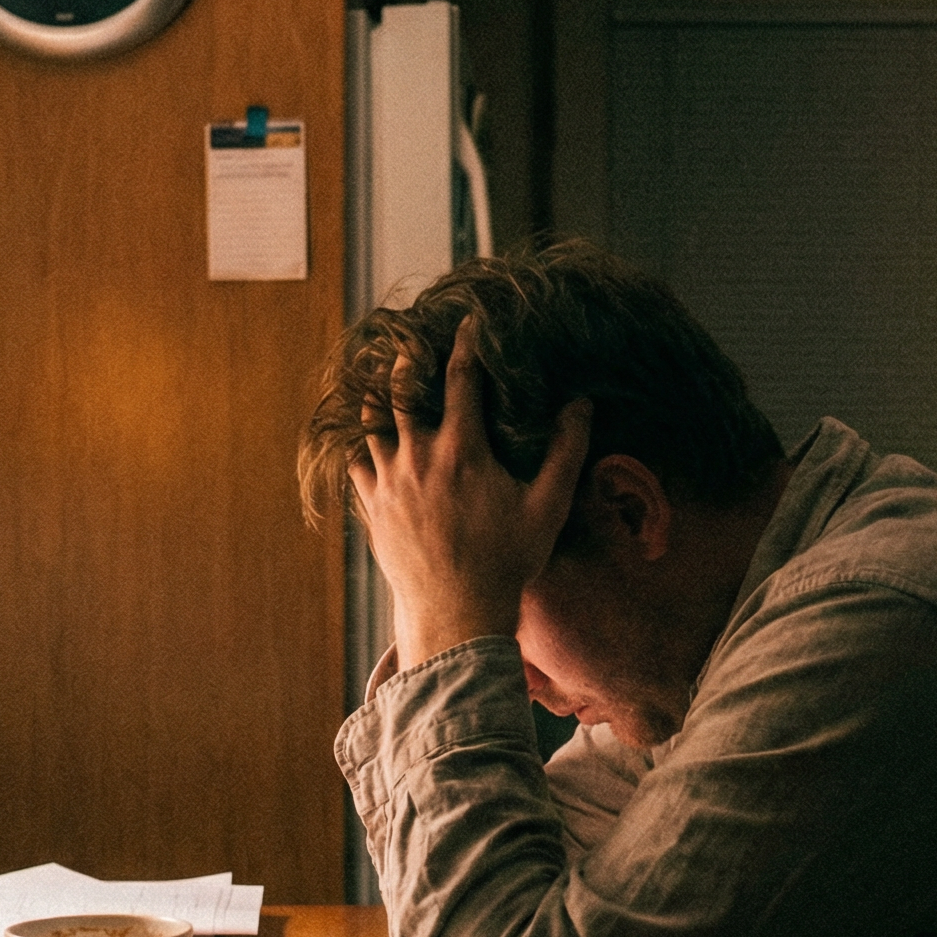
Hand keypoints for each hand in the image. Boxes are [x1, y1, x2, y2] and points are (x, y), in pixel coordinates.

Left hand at [350, 316, 590, 669]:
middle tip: (412, 341)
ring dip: (379, 397)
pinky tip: (366, 439)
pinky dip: (359, 444)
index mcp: (462, 449)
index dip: (464, 345)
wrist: (456, 613)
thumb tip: (580, 404)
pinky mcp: (372, 507)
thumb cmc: (507, 561)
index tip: (467, 323)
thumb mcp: (548, 506)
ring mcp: (389, 482)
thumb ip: (566, 451)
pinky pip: (356, 463)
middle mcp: (418, 456)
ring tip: (383, 380)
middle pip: (403, 390)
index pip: (460, 379)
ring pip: (372, 423)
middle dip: (408, 361)